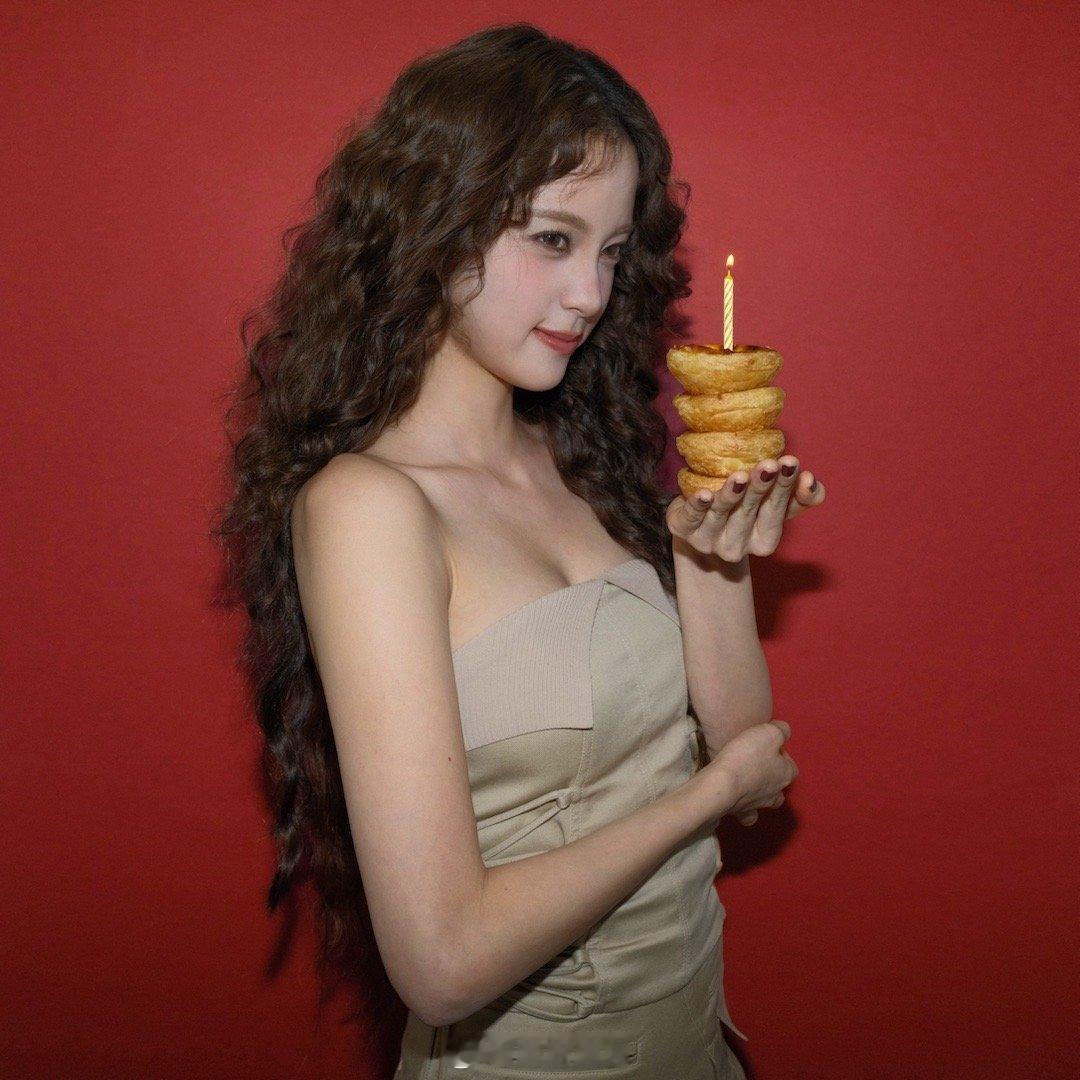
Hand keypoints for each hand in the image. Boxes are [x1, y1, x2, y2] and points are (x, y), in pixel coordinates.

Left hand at [666, 455, 825, 560]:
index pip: (777, 512)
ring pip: (721, 515)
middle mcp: (737, 546)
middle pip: (750, 513)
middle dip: (761, 488)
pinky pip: (690, 518)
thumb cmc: (742, 508)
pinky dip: (697, 505)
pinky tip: (704, 494)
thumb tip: (811, 480)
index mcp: (763, 539)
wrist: (696, 521)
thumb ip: (799, 495)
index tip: (792, 464)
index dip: (785, 489)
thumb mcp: (773, 502)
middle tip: (770, 465)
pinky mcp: (683, 530)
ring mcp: (707, 541)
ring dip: (731, 496)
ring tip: (740, 476)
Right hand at [697, 720, 797, 828]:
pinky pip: (748, 815)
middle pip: (781, 785)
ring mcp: (759, 805)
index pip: (791, 764)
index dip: (779, 753)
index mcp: (786, 774)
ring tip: (751, 784)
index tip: (765, 744)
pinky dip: (746, 810)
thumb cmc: (747, 756)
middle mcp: (776, 792)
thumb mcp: (768, 732)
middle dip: (774, 776)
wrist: (721, 783)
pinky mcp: (742, 813)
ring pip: (769, 802)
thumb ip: (781, 730)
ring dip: (764, 794)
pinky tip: (740, 802)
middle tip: (759, 763)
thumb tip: (784, 731)